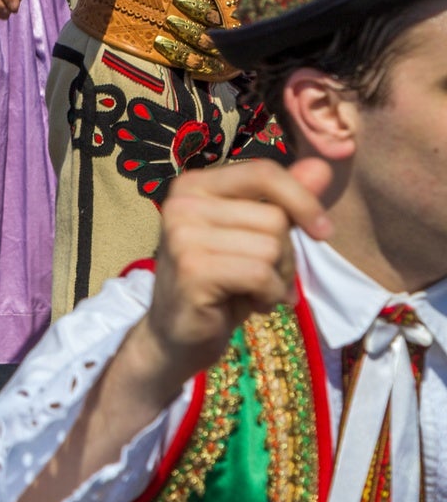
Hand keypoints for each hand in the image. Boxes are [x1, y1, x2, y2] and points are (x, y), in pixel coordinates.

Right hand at [133, 158, 333, 388]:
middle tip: (263, 278)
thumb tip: (322, 166)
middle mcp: (182, 203)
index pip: (264, 172)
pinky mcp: (192, 270)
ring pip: (272, 248)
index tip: (322, 231)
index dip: (303, 200)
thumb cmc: (221, 282)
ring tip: (253, 291)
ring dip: (277, 280)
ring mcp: (182, 236)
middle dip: (285, 255)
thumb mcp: (254, 236)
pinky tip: (247, 305)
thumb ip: (285, 200)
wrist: (177, 335)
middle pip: (274, 218)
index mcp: (194, 185)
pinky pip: (261, 275)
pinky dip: (269, 296)